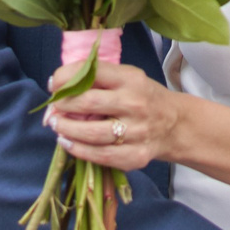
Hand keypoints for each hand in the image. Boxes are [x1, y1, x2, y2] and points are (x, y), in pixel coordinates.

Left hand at [46, 55, 180, 171]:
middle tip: (53, 108)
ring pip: (91, 133)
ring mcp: (137, 132)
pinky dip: (78, 150)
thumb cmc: (143, 98)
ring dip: (66, 129)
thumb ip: (99, 79)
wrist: (176, 125)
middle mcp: (135, 104)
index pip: (92, 73)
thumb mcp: (128, 79)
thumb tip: (58, 84)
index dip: (66, 77)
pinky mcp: (136, 155)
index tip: (53, 84)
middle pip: (88, 103)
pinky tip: (67, 143)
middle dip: (62, 105)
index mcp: (131, 79)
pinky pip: (100, 156)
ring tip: (56, 125)